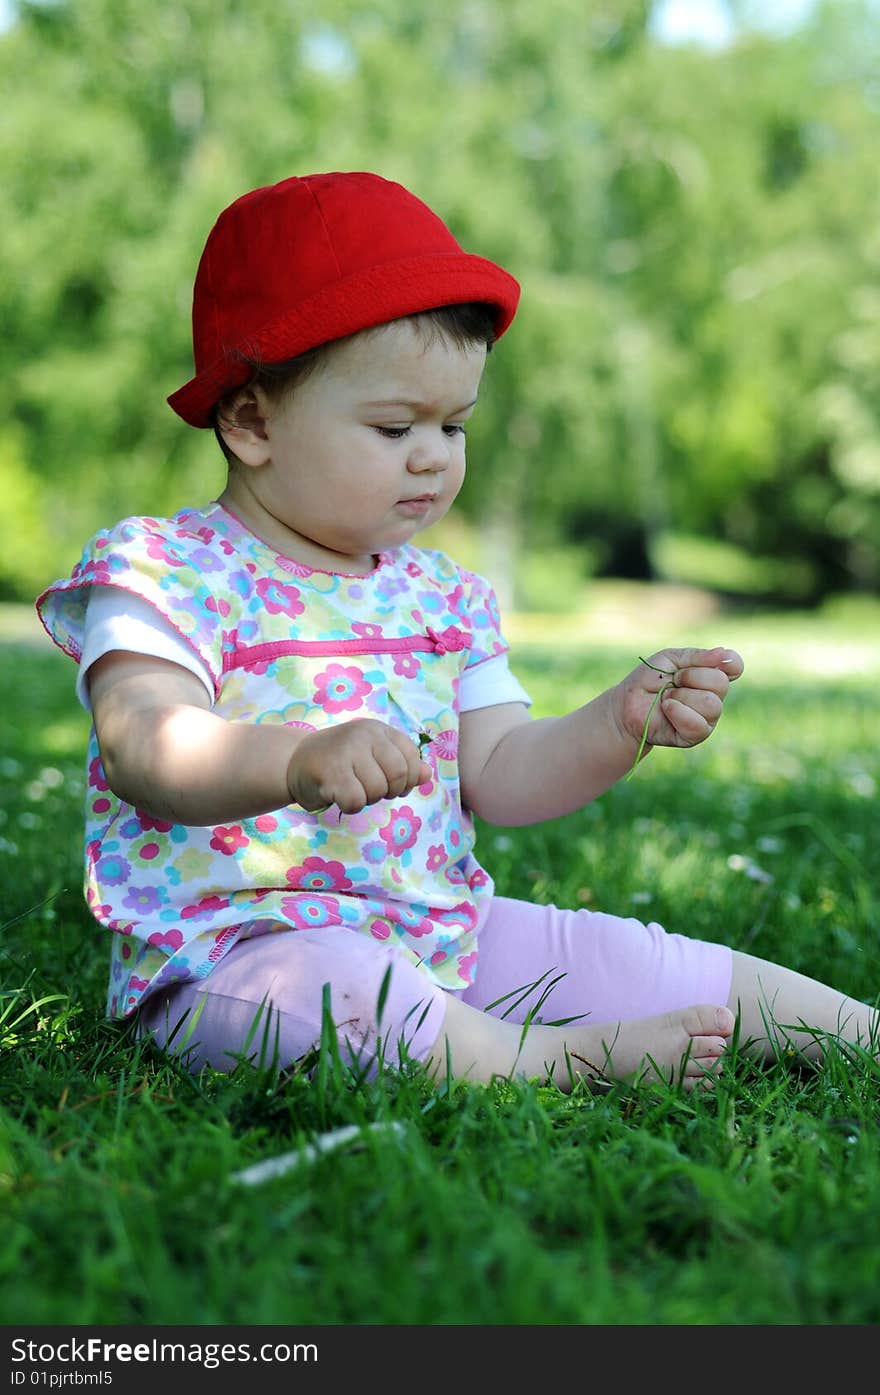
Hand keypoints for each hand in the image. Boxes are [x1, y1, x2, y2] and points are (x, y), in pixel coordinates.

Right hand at [286, 719, 431, 814]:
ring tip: (352, 789)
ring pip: (377, 791)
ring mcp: (346, 750)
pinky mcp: (330, 771)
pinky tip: (339, 796)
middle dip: (389, 791)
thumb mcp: (373, 758)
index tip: (393, 784)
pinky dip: (351, 806)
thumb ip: (402, 765)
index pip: (412, 756)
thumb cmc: (340, 762)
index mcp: (378, 729)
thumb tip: (427, 775)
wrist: (294, 762)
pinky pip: (356, 801)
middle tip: (371, 790)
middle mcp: (364, 734)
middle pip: (397, 775)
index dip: (408, 778)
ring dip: (367, 799)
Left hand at [618, 646, 743, 755]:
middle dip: (690, 677)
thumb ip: (697, 656)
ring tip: (666, 697)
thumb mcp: (670, 659)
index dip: (728, 662)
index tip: (713, 661)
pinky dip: (678, 713)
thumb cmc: (648, 680)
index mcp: (710, 673)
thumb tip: (723, 654)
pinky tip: (666, 709)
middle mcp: (714, 695)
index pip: (735, 665)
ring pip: (711, 704)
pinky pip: (699, 725)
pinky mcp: (696, 735)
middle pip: (721, 683)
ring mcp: (707, 717)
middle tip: (673, 680)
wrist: (627, 704)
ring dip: (682, 696)